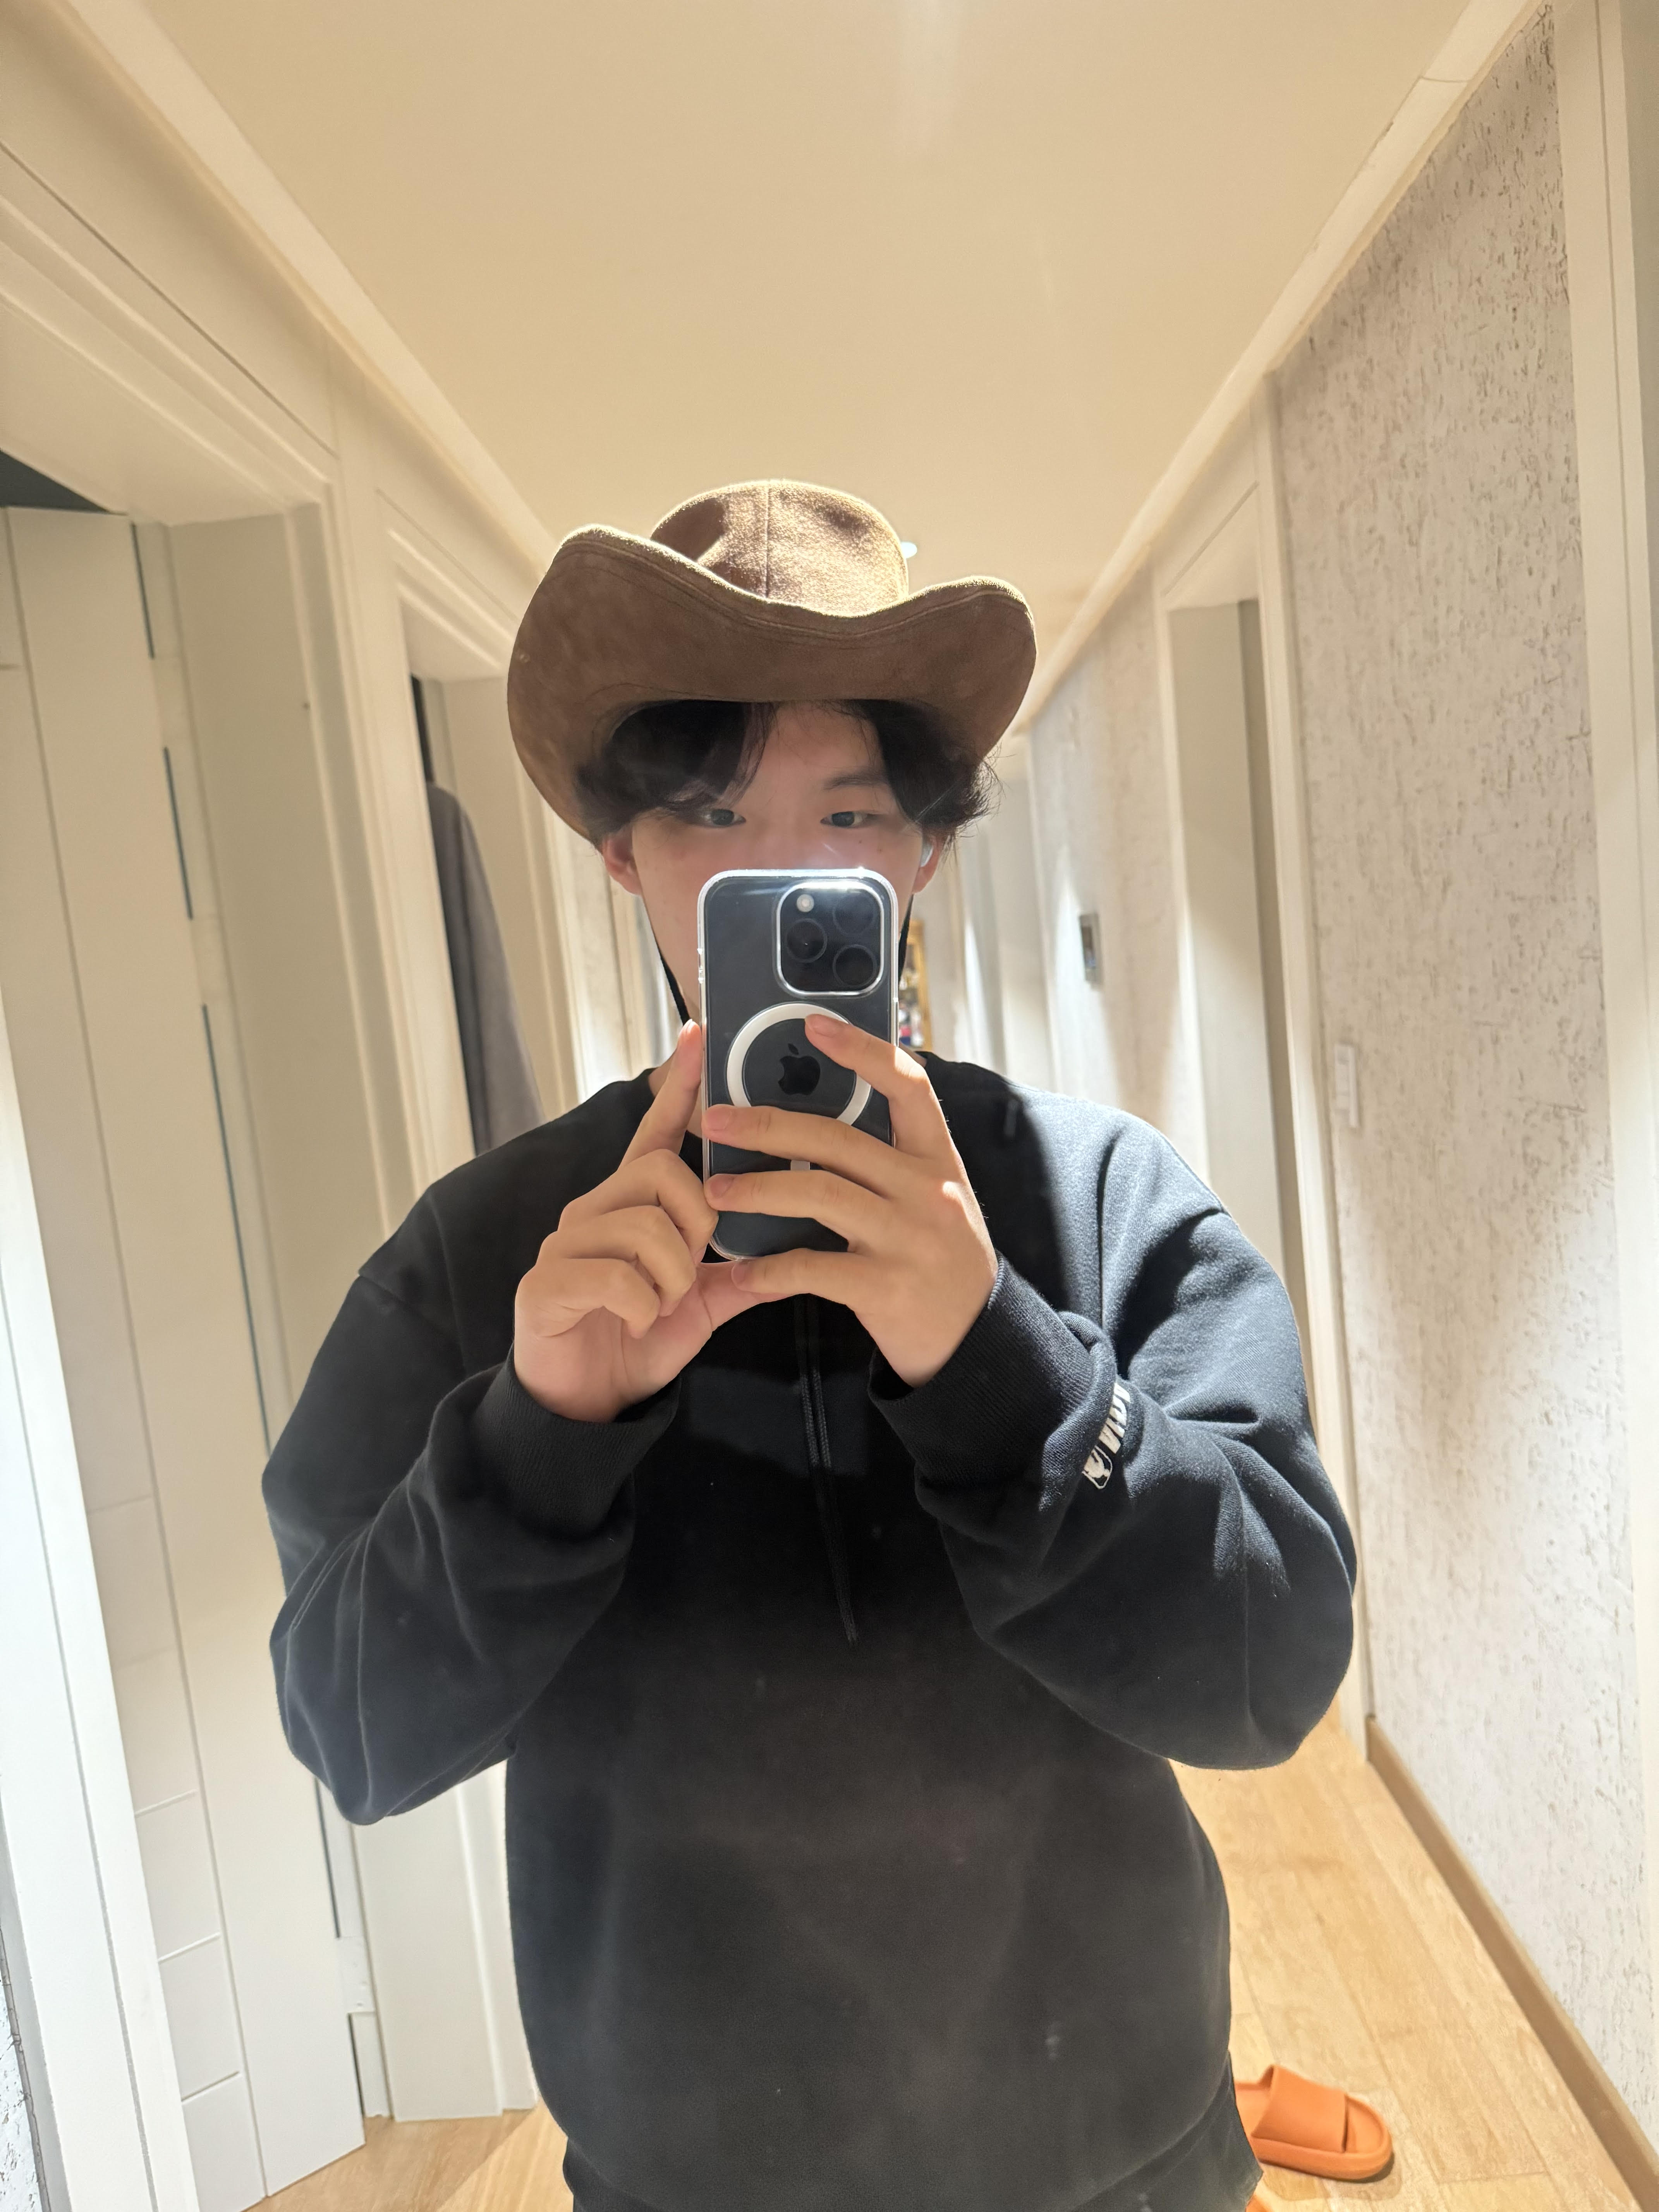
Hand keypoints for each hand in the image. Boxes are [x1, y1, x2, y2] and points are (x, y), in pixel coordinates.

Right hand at [512, 1023, 758, 1421]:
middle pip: (662, 1172)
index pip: (654, 1132)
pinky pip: (617, 1276)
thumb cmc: (635, 1342)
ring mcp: (565, 1243)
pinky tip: (636, 1324)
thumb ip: (733, 1274)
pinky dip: (643, 1307)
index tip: (699, 1037)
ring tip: (660, 1307)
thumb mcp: (697, 1305)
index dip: (678, 1089)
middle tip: (687, 1274)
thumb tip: (785, 1255)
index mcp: (629, 1206)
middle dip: (695, 1224)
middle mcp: (593, 1210)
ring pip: (645, 1226)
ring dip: (671, 1277)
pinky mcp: (546, 1282)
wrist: (582, 1404)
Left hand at [702, 1014, 996, 1386]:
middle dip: (767, 1125)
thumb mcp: (933, 1200)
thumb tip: (817, 1121)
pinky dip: (769, 1269)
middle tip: (714, 1120)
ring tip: (715, 1191)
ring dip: (756, 1189)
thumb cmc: (941, 1263)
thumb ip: (889, 1162)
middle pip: (836, 1138)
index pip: (908, 1085)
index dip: (861, 1050)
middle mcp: (927, 1190)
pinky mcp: (885, 1288)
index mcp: (938, 1160)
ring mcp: (907, 1238)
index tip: (813, 1025)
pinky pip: (812, 1267)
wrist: (977, 1343)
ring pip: (817, 1194)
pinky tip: (742, 1273)